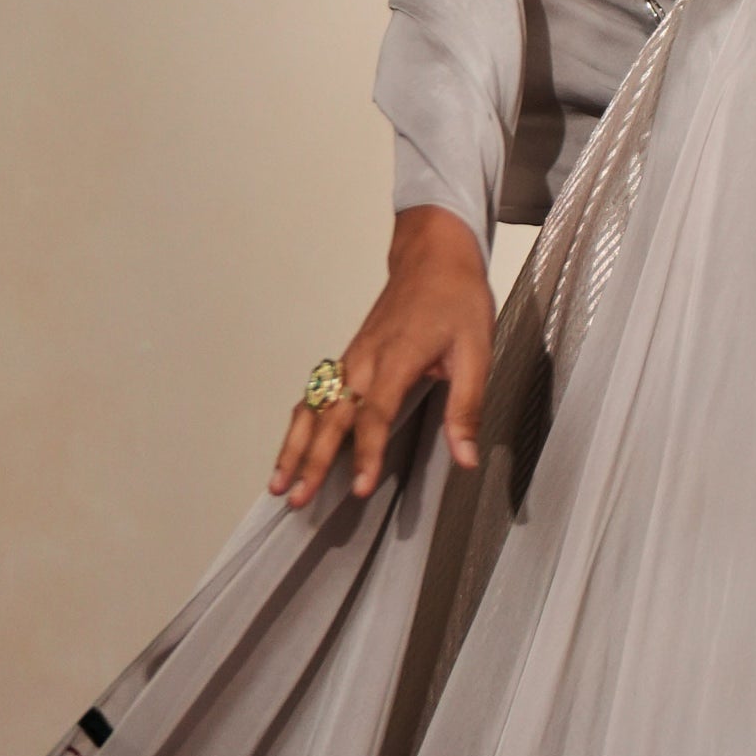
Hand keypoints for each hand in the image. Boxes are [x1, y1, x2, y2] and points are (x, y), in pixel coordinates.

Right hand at [270, 206, 493, 514]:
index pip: (374, 414)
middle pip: (330, 417)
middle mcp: (365, 359)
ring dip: (292, 447)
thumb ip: (466, 407)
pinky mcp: (348, 359)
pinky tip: (289, 452)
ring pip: (313, 408)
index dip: (365, 452)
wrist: (433, 257)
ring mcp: (351, 358)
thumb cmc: (457, 300)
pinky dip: (299, 426)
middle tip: (296, 498)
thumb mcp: (478, 352)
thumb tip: (466, 458)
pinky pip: (315, 396)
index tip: (359, 487)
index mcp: (398, 357)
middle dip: (311, 461)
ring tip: (278, 484)